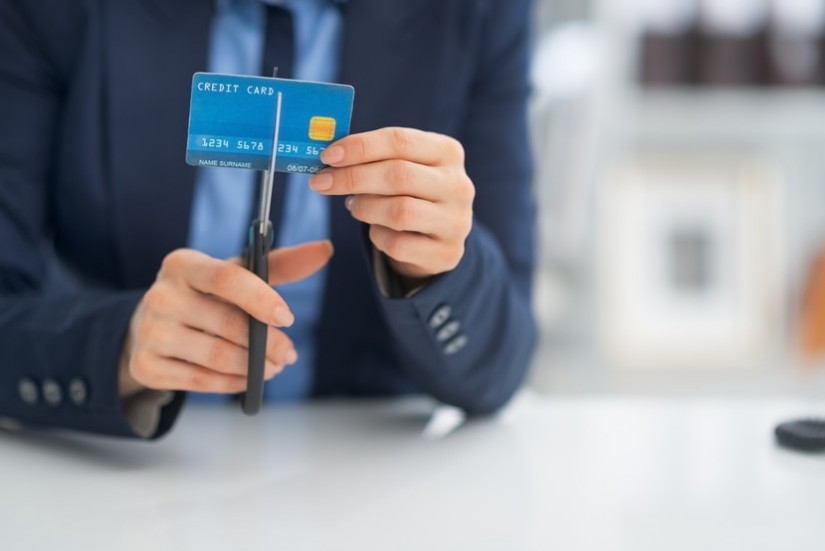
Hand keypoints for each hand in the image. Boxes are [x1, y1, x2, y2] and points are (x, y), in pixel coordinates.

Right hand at [119, 241, 333, 397]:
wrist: (151, 326)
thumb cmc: (205, 296)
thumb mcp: (236, 274)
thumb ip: (280, 263)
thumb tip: (324, 249)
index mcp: (183, 264)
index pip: (227, 278)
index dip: (262, 300)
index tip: (289, 318)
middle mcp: (161, 295)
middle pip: (228, 323)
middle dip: (268, 344)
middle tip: (289, 355)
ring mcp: (150, 332)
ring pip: (217, 356)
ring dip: (254, 367)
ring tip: (273, 367)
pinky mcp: (146, 367)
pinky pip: (200, 382)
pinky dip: (231, 383)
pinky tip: (246, 379)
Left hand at [309, 127, 473, 282]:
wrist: (437, 238)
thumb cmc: (410, 193)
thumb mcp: (401, 166)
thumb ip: (373, 157)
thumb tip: (329, 156)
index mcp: (447, 152)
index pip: (399, 141)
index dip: (360, 146)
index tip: (327, 155)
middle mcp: (458, 185)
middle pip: (398, 175)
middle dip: (353, 178)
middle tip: (321, 182)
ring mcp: (456, 221)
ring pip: (399, 211)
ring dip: (364, 208)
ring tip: (352, 206)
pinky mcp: (446, 252)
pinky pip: (398, 244)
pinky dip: (377, 237)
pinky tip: (375, 230)